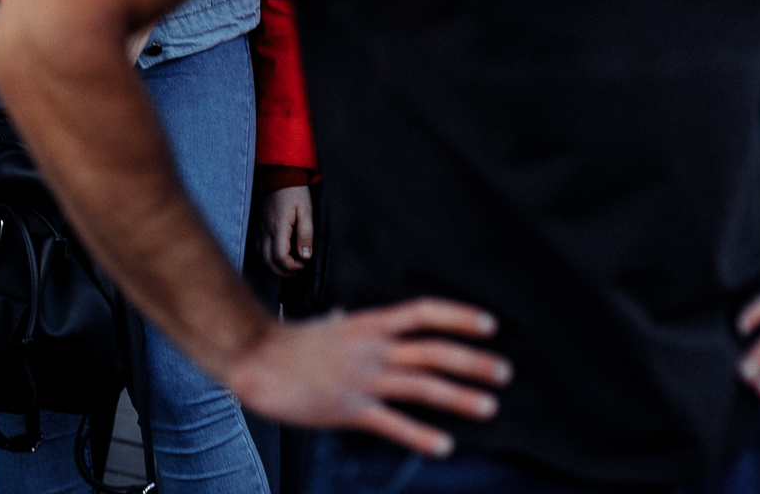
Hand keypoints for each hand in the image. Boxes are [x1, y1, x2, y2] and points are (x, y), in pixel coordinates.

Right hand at [219, 301, 507, 458]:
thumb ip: (342, 325)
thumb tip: (344, 317)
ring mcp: (362, 378)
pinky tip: (444, 446)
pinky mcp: (349, 409)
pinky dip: (420, 435)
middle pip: (432, 351)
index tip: (489, 325)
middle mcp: (372, 349)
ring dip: (458, 396)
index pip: (422, 314)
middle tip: (503, 372)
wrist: (256, 357)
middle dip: (472, 361)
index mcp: (368, 325)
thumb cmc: (286, 344)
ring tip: (488, 406)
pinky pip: (391, 423)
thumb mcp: (324, 326)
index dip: (458, 317)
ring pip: (420, 385)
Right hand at [264, 186, 315, 275]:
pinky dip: (268, 257)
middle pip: (269, 263)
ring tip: (291, 264)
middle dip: (284, 272)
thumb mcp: (306, 210)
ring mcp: (260, 228)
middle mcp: (266, 231)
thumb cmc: (294, 190)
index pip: (280, 258)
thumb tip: (306, 256)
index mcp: (278, 228)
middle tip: (298, 269)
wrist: (277, 173)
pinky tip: (280, 253)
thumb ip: (306, 234)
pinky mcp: (258, 225)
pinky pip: (259, 248)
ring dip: (275, 266)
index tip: (304, 264)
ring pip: (262, 257)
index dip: (292, 267)